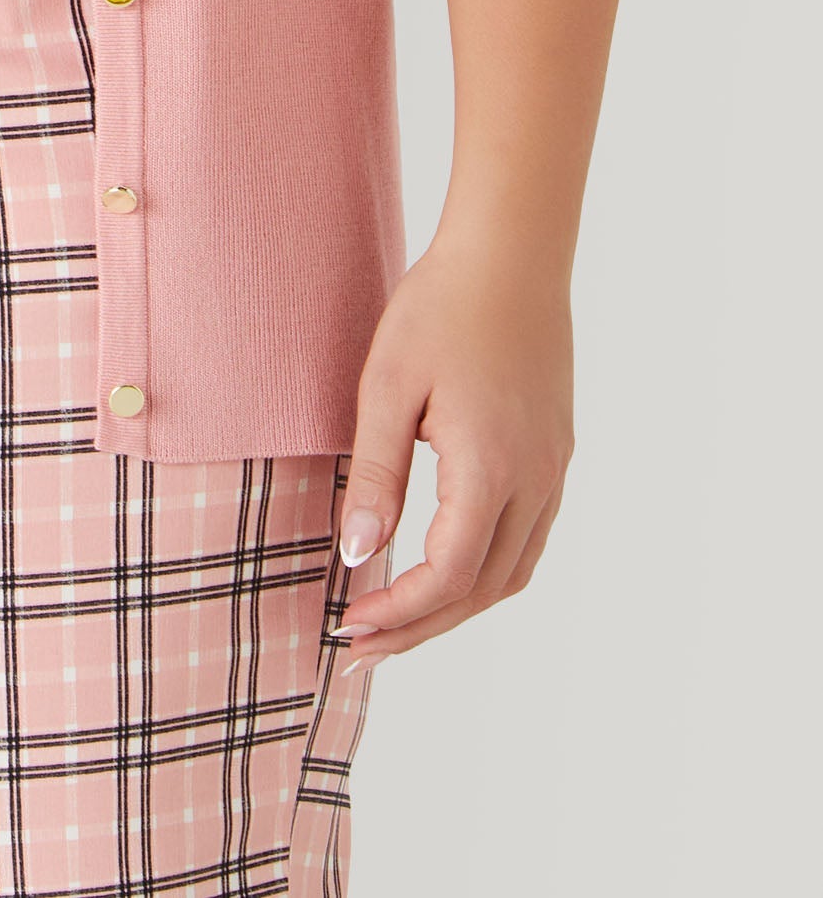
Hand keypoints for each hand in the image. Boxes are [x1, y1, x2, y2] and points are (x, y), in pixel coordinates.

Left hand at [332, 232, 573, 672]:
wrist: (512, 253)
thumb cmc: (441, 307)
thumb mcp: (387, 384)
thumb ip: (376, 474)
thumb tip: (357, 554)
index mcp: (491, 468)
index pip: (449, 574)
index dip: (400, 612)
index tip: (348, 625)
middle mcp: (534, 481)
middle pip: (482, 589)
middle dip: (421, 627)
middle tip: (360, 649)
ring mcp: (553, 470)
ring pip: (511, 572)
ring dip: (455, 607)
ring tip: (397, 623)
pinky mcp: (555, 454)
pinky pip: (526, 539)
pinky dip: (484, 571)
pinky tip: (445, 570)